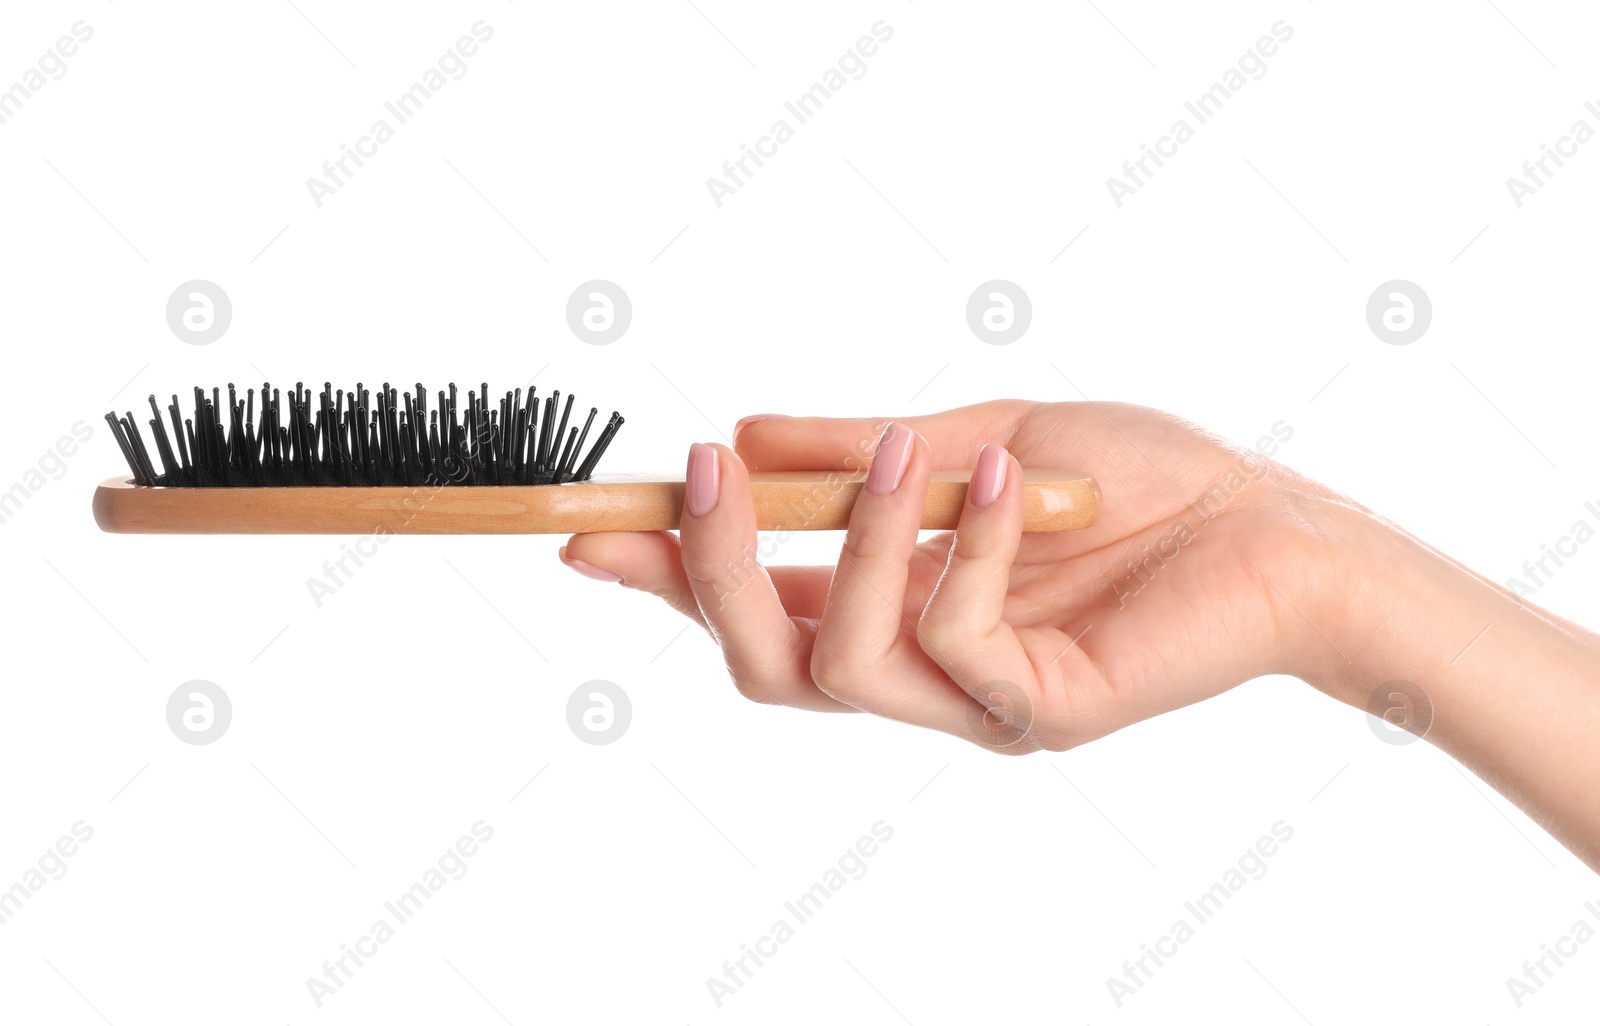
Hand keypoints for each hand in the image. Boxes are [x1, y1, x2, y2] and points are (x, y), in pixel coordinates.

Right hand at [559, 399, 1343, 752]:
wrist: (1274, 529)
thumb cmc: (1134, 483)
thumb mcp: (979, 441)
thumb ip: (863, 452)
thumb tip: (748, 430)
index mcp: (892, 606)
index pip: (753, 607)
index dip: (667, 575)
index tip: (589, 527)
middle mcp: (916, 670)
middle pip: (763, 665)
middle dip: (713, 569)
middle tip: (703, 472)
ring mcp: (974, 703)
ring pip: (844, 665)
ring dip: (852, 544)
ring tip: (899, 449)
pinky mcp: (1042, 711)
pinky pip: (964, 644)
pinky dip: (974, 550)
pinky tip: (1016, 481)